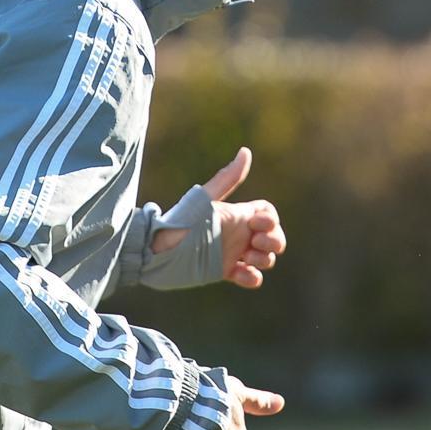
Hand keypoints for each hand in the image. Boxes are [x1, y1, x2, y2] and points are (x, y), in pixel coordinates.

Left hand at [150, 146, 286, 287]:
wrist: (156, 253)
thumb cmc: (178, 223)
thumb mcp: (204, 201)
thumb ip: (227, 179)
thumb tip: (246, 151)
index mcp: (236, 215)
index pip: (268, 215)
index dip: (270, 220)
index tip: (254, 224)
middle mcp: (238, 234)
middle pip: (274, 237)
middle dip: (274, 241)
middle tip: (255, 244)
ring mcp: (232, 254)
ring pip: (265, 258)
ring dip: (264, 259)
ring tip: (247, 260)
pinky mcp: (224, 272)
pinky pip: (250, 278)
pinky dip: (252, 278)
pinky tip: (239, 274)